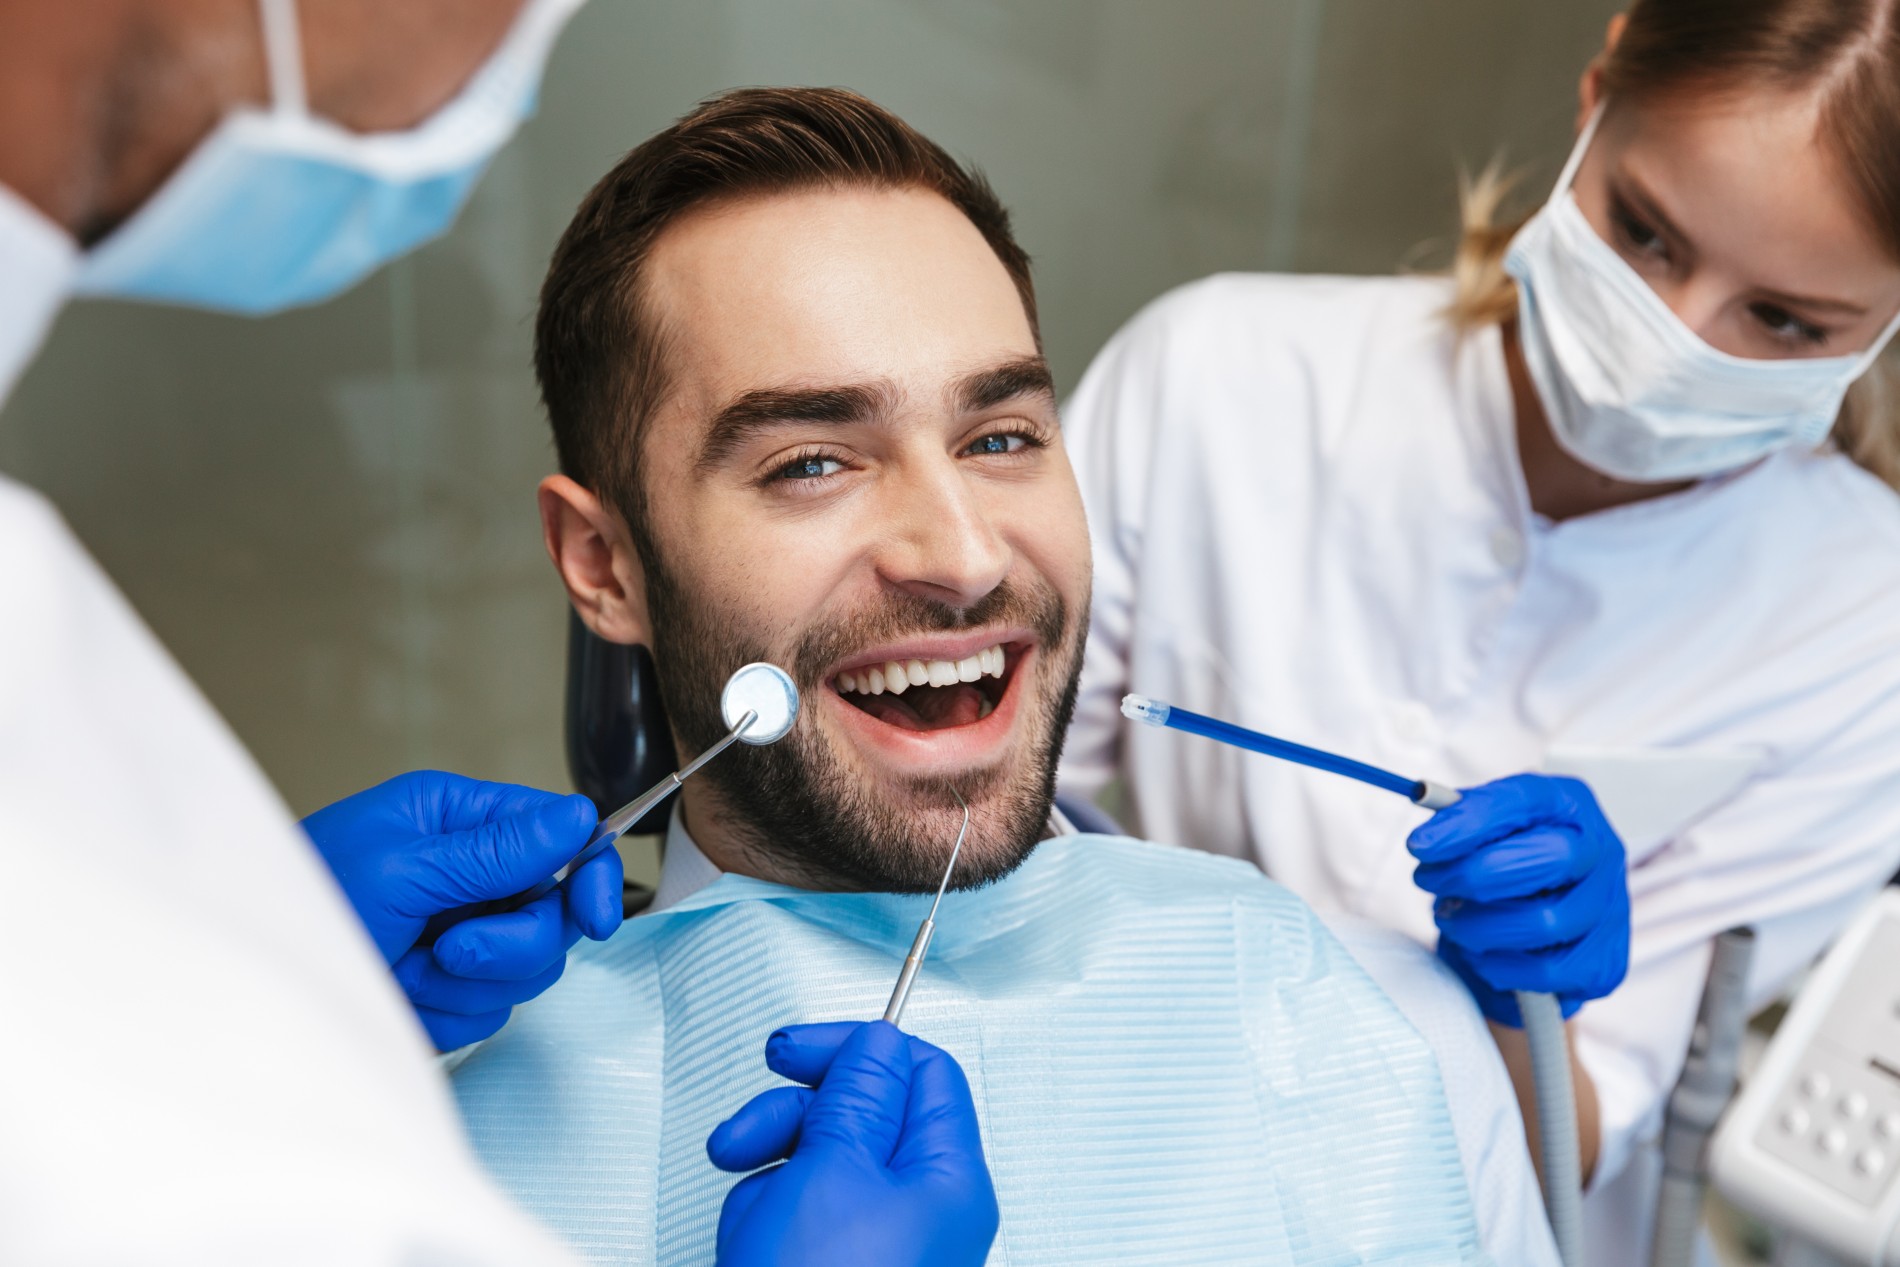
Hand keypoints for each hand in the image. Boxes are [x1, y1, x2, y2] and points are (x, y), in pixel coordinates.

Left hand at [300, 770, 620, 1050]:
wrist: (253, 985)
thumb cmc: (304, 900)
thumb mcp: (403, 868)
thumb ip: (497, 850)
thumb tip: (576, 818)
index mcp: (458, 819)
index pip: (561, 837)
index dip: (590, 876)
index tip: (597, 917)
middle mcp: (469, 873)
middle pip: (554, 914)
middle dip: (508, 942)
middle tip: (451, 949)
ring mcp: (462, 933)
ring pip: (527, 970)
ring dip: (466, 982)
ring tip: (407, 968)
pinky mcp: (449, 989)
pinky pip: (488, 1012)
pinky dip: (443, 1012)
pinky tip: (399, 994)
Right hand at [707, 1021, 998, 1266]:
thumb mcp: (833, 1171)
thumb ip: (856, 1093)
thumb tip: (879, 1040)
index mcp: (948, 1179)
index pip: (923, 1073)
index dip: (858, 1049)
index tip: (793, 1052)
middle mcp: (923, 1212)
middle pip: (863, 1115)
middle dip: (793, 1119)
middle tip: (745, 1134)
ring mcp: (879, 1247)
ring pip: (819, 1165)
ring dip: (769, 1178)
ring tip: (751, 1222)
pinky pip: (796, 1216)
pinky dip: (763, 1222)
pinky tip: (748, 1249)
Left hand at [1407, 773, 1628, 1026]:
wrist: (1537, 922)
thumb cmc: (1502, 863)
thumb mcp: (1480, 828)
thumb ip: (1456, 821)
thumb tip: (1427, 841)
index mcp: (1569, 803)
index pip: (1527, 801)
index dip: (1471, 823)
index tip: (1420, 844)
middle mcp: (1602, 850)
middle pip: (1551, 858)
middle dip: (1477, 875)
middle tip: (1429, 881)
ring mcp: (1612, 908)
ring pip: (1546, 922)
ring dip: (1479, 926)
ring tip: (1450, 919)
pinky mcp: (1606, 963)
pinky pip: (1549, 973)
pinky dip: (1500, 966)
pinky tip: (1480, 953)